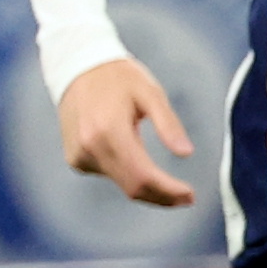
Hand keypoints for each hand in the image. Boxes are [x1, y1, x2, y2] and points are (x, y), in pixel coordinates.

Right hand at [58, 57, 196, 207]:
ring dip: (148, 189)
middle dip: (162, 197)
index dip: (168, 191)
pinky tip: (142, 166)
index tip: (190, 196)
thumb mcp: (151, 94)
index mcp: (108, 131)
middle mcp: (89, 148)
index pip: (142, 175)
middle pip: (131, 188)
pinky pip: (109, 175)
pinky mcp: (75, 159)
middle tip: (188, 198)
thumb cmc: (119, 78)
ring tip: (172, 185)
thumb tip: (186, 153)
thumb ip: (168, 124)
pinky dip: (130, 177)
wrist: (77, 68)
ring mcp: (79, 156)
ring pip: (121, 184)